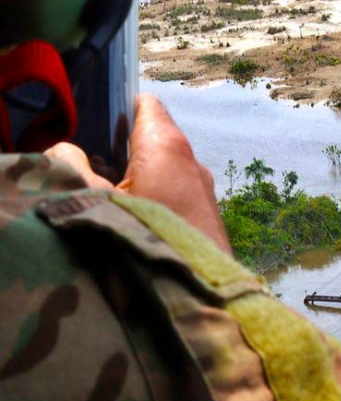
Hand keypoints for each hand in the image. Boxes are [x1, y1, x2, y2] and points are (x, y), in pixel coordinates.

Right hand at [44, 94, 230, 252]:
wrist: (198, 292)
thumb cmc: (145, 237)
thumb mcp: (91, 199)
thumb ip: (70, 166)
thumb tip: (67, 151)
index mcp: (166, 145)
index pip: (145, 104)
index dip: (117, 109)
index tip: (95, 128)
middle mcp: (192, 161)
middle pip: (153, 140)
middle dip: (122, 151)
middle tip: (93, 171)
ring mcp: (205, 190)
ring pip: (165, 172)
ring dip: (139, 181)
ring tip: (113, 202)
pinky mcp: (209, 217)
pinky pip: (177, 197)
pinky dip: (157, 202)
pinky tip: (138, 225)